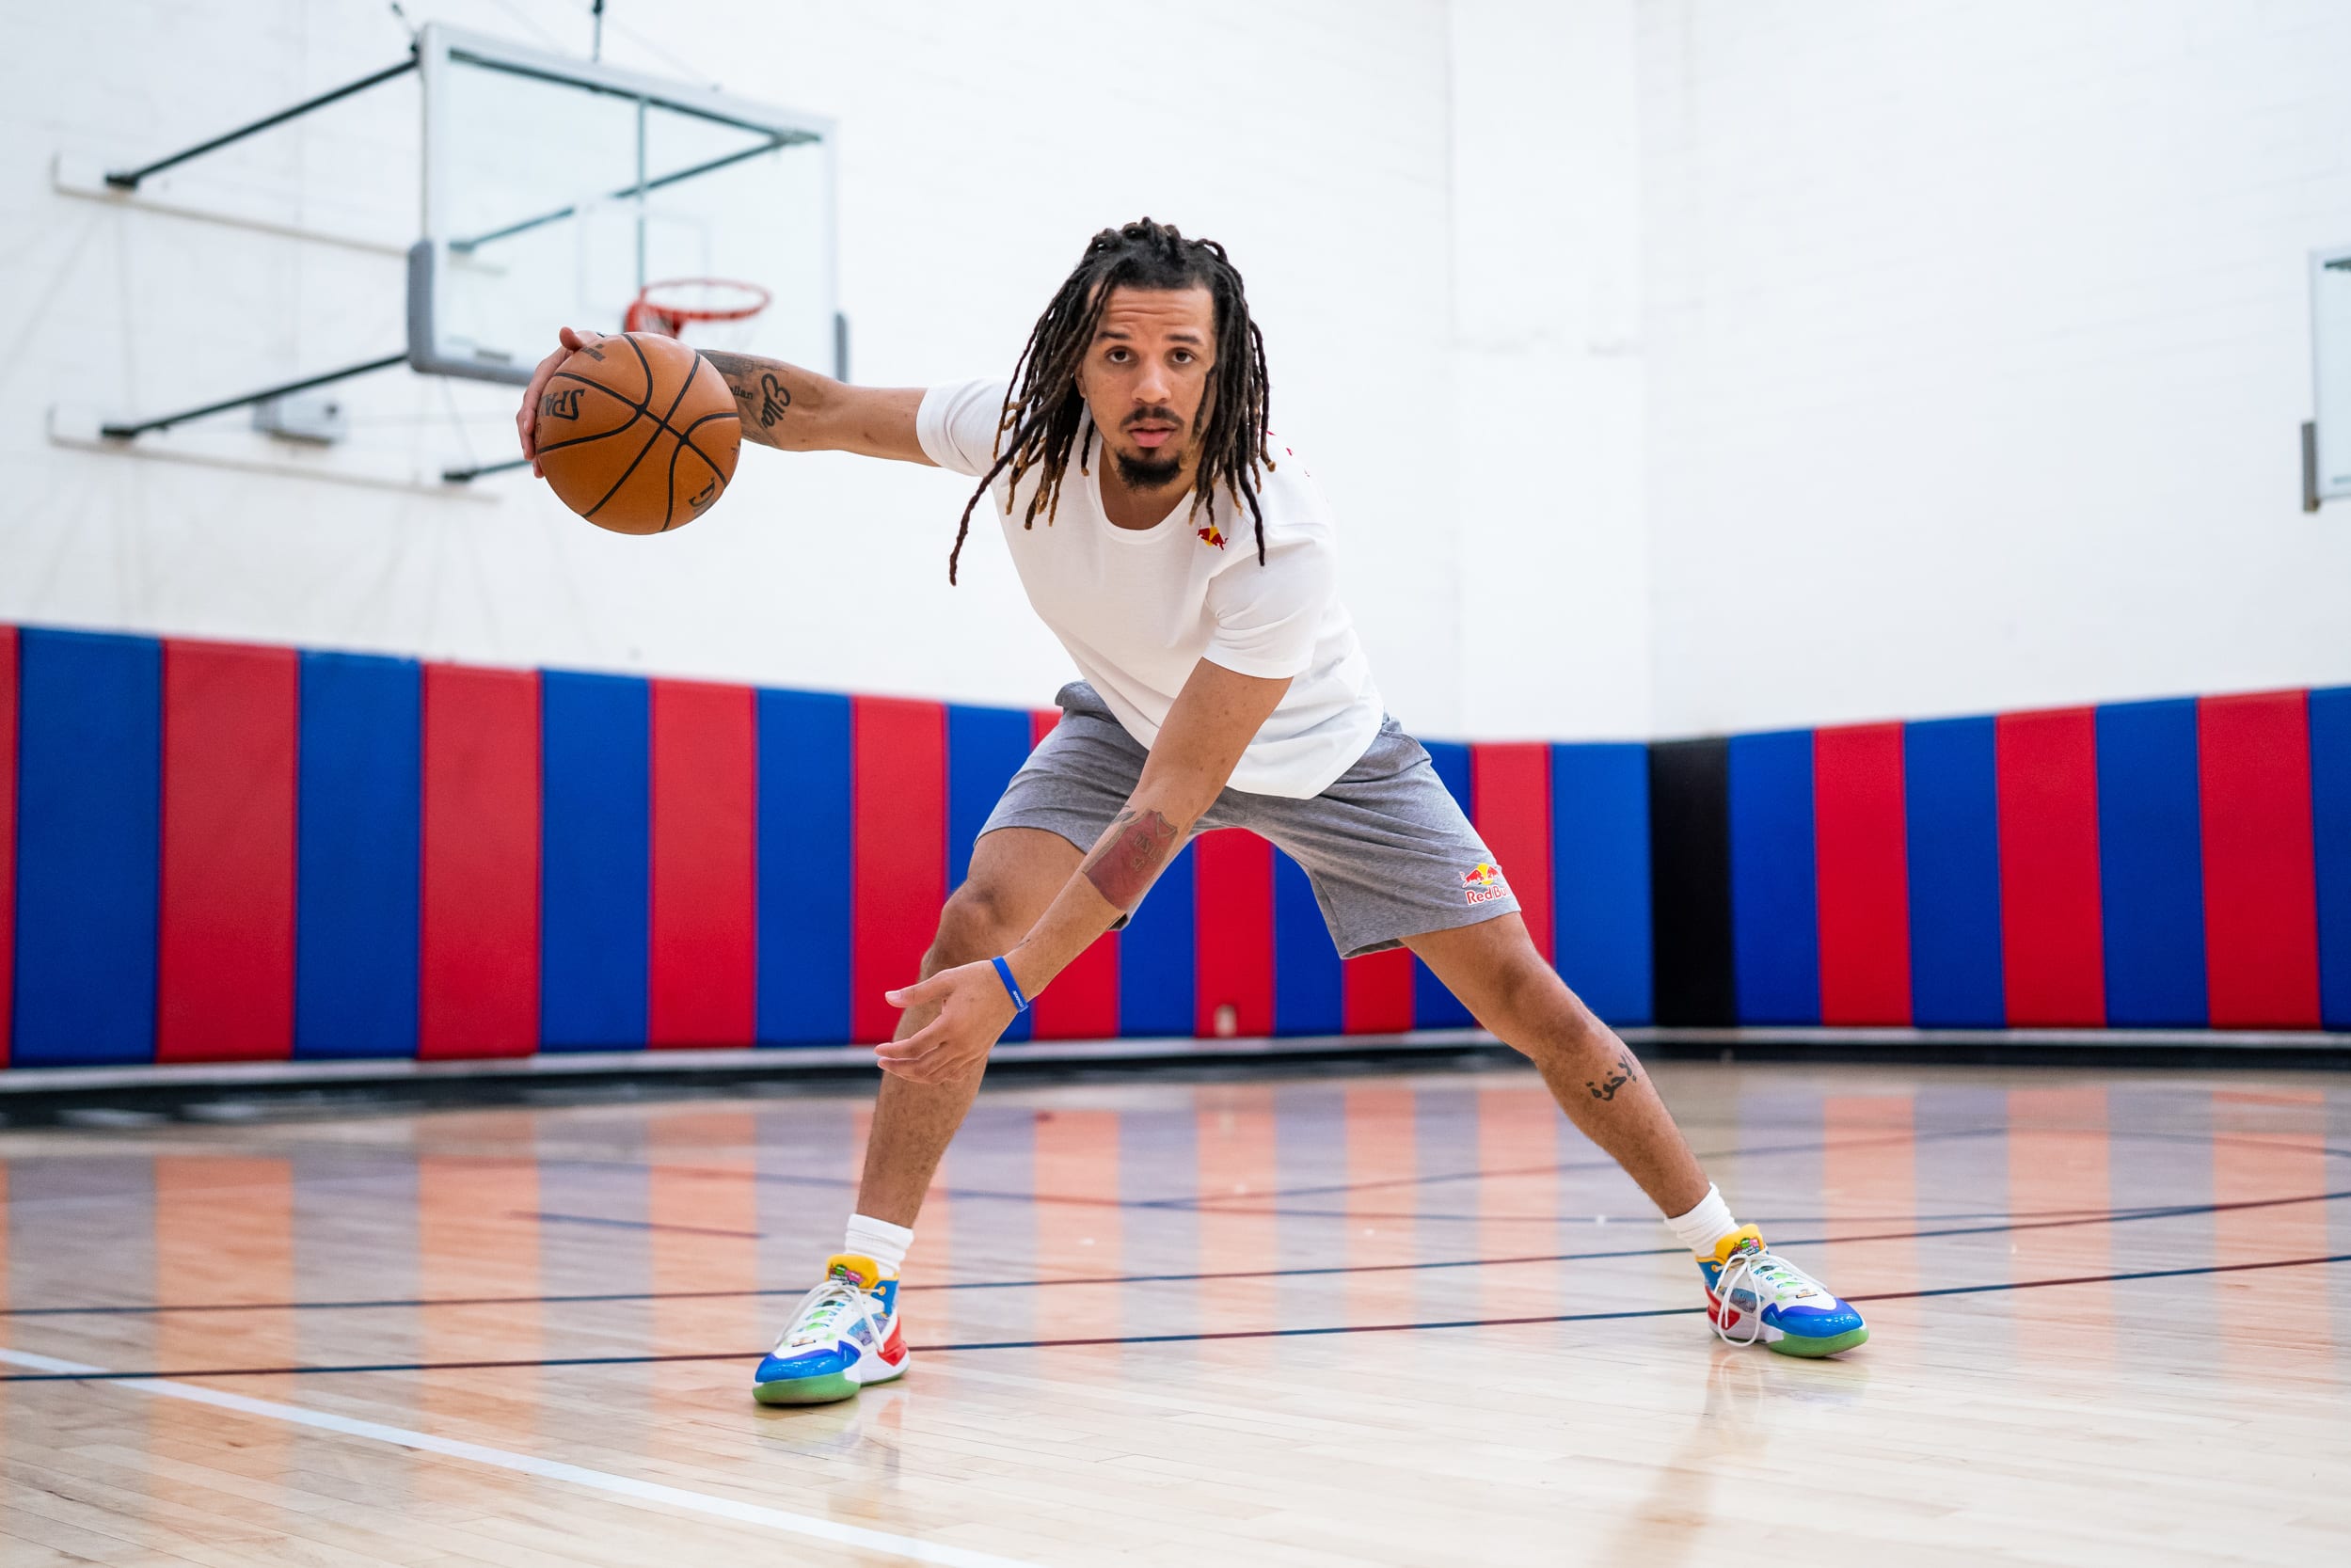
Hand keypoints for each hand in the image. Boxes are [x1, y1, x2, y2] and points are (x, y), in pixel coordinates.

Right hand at [516, 326, 607, 475]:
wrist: (609, 360)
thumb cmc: (600, 349)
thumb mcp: (590, 342)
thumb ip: (579, 340)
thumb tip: (564, 330)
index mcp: (547, 371)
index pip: (533, 392)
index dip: (529, 411)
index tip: (530, 428)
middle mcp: (544, 388)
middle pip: (529, 415)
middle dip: (527, 438)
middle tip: (530, 456)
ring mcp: (550, 403)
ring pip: (537, 429)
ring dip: (535, 450)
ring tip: (538, 472)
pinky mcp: (559, 415)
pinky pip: (552, 434)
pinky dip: (551, 452)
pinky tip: (554, 472)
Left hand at [872, 961, 1019, 1083]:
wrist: (1013, 985)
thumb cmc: (978, 977)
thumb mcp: (945, 980)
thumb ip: (915, 992)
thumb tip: (887, 998)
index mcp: (950, 1026)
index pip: (913, 1048)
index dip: (892, 1051)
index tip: (877, 1049)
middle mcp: (961, 1045)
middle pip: (922, 1068)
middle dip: (898, 1068)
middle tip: (882, 1062)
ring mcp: (972, 1053)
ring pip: (937, 1076)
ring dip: (914, 1075)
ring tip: (899, 1067)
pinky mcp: (979, 1054)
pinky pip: (954, 1075)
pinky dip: (936, 1076)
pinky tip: (926, 1069)